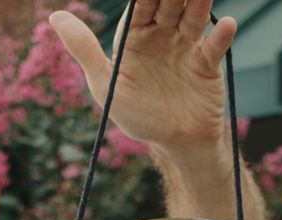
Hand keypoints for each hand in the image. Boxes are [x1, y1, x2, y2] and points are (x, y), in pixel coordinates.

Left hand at [49, 0, 236, 157]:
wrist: (173, 144)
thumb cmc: (136, 115)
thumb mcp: (105, 84)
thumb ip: (84, 50)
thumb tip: (55, 17)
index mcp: (134, 35)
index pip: (140, 4)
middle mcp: (162, 34)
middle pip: (169, 4)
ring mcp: (187, 46)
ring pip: (193, 17)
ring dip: (198, 3)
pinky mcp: (208, 63)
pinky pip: (215, 47)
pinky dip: (222, 36)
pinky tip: (226, 24)